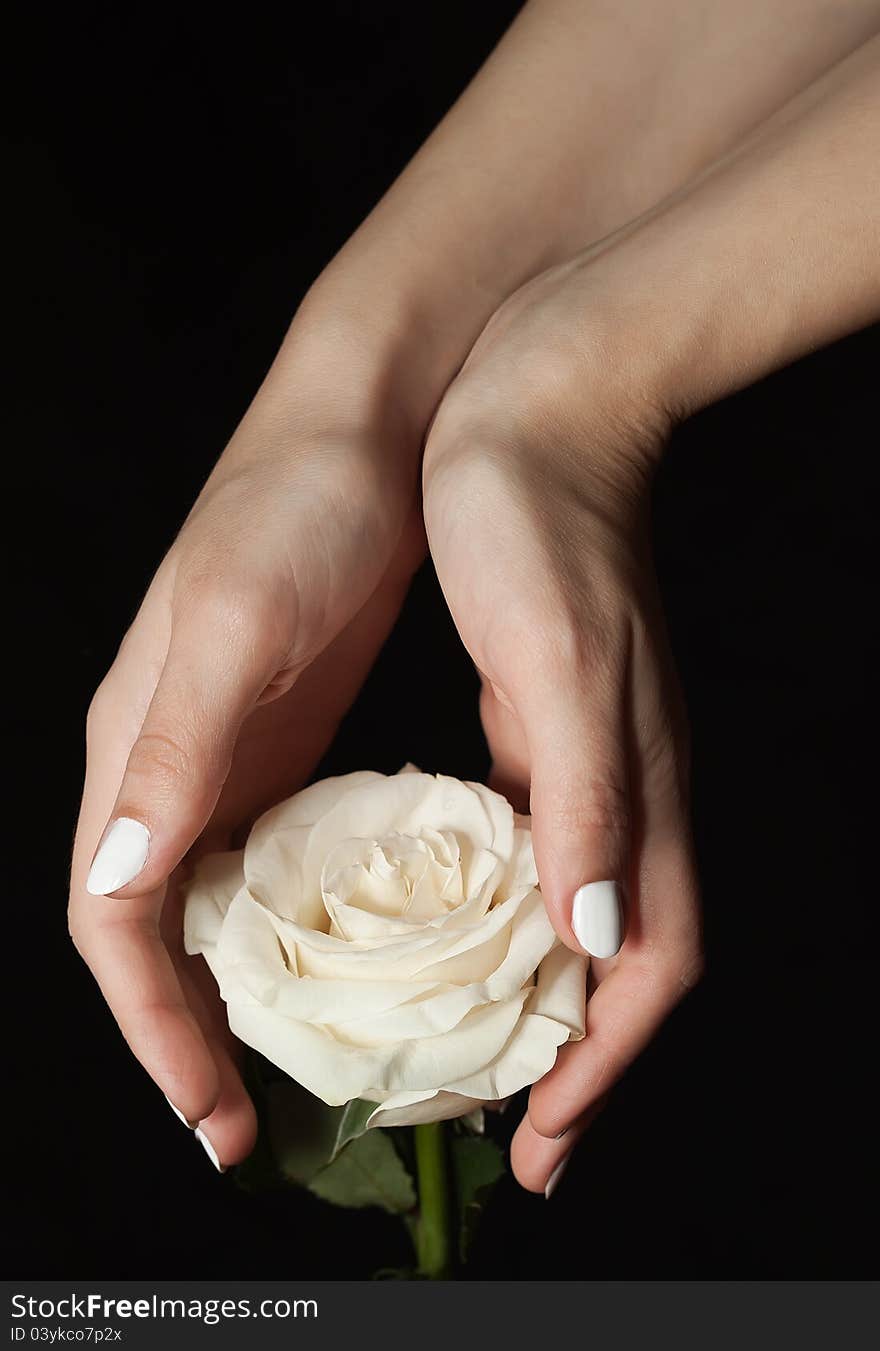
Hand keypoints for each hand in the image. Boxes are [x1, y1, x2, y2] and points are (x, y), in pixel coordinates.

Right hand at [68, 306, 424, 1166]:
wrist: (368, 427)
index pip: (116, 926)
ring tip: (302, 1068)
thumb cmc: (296, 505)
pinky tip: (346, 960)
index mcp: (133, 748)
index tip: (217, 1117)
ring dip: (243, 994)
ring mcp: (229, 754)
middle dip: (191, 1035)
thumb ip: (171, 756)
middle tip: (255, 1119)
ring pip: (214, 907)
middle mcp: (167, 764)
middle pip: (156, 934)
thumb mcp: (231, 627)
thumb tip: (119, 884)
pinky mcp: (287, 740)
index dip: (155, 1031)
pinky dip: (296, 927)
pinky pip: (274, 862)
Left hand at [422, 264, 702, 1192]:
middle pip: (614, 962)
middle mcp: (619, 788)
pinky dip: (497, 913)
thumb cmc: (543, 521)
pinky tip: (443, 923)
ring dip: (530, 995)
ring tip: (467, 1051)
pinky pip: (528, 851)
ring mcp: (583, 758)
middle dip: (566, 1058)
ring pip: (571, 914)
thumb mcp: (561, 659)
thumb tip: (596, 933)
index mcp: (629, 784)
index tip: (537, 1143)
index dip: (597, 1068)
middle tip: (499, 1121)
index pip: (640, 967)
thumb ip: (589, 799)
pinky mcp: (542, 725)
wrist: (540, 408)